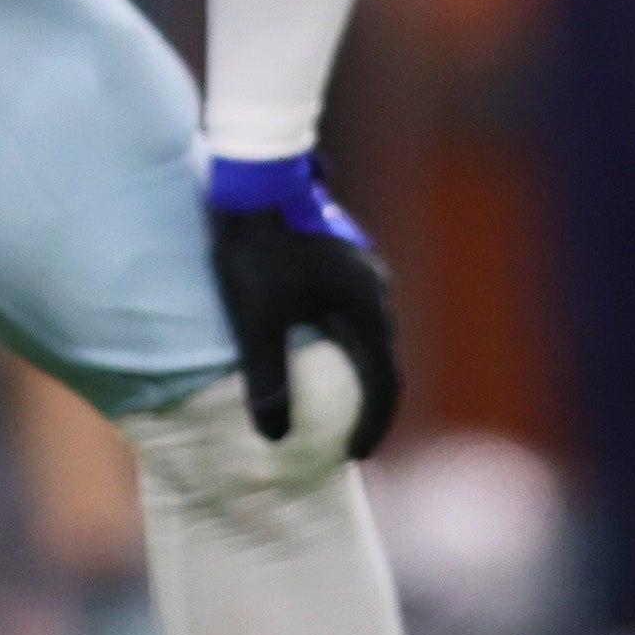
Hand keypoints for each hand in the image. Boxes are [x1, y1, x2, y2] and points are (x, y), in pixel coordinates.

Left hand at [203, 153, 403, 459]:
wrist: (250, 177)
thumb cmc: (255, 247)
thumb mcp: (256, 318)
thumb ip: (268, 377)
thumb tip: (275, 436)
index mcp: (365, 306)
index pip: (383, 381)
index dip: (371, 425)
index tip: (352, 457)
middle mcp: (374, 288)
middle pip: (380, 359)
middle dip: (366, 403)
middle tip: (345, 439)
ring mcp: (360, 269)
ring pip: (365, 334)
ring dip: (353, 371)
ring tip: (330, 402)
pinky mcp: (340, 257)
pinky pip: (350, 312)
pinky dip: (340, 343)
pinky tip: (313, 350)